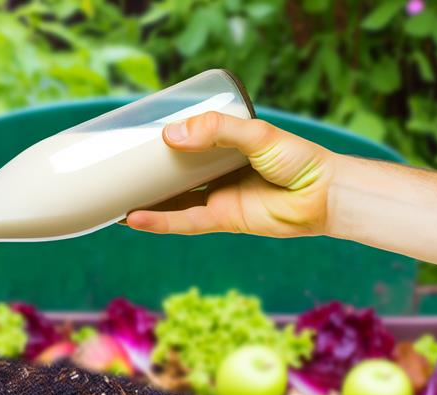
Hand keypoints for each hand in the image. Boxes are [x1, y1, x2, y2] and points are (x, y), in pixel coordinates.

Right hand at [125, 112, 337, 236]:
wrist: (325, 196)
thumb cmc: (299, 160)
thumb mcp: (256, 135)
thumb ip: (216, 132)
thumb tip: (170, 136)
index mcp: (225, 145)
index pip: (187, 140)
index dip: (161, 138)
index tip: (132, 133)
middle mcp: (218, 171)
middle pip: (174, 171)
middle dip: (145, 170)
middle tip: (112, 164)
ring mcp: (219, 196)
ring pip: (173, 198)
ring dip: (145, 198)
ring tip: (111, 195)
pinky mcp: (223, 219)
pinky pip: (184, 221)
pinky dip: (159, 221)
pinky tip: (133, 218)